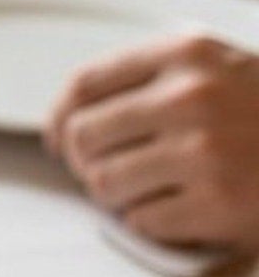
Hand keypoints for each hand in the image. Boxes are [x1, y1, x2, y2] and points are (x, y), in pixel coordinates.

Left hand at [46, 34, 258, 252]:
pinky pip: (142, 222)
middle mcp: (191, 96)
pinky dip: (155, 223)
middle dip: (87, 162)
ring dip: (120, 196)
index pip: (84, 84)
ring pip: (104, 184)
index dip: (59, 117)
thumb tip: (65, 120)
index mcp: (185, 53)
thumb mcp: (217, 68)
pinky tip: (185, 209)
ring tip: (154, 190)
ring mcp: (205, 151)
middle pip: (83, 137)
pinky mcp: (220, 204)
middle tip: (111, 171)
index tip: (58, 138)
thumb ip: (148, 80)